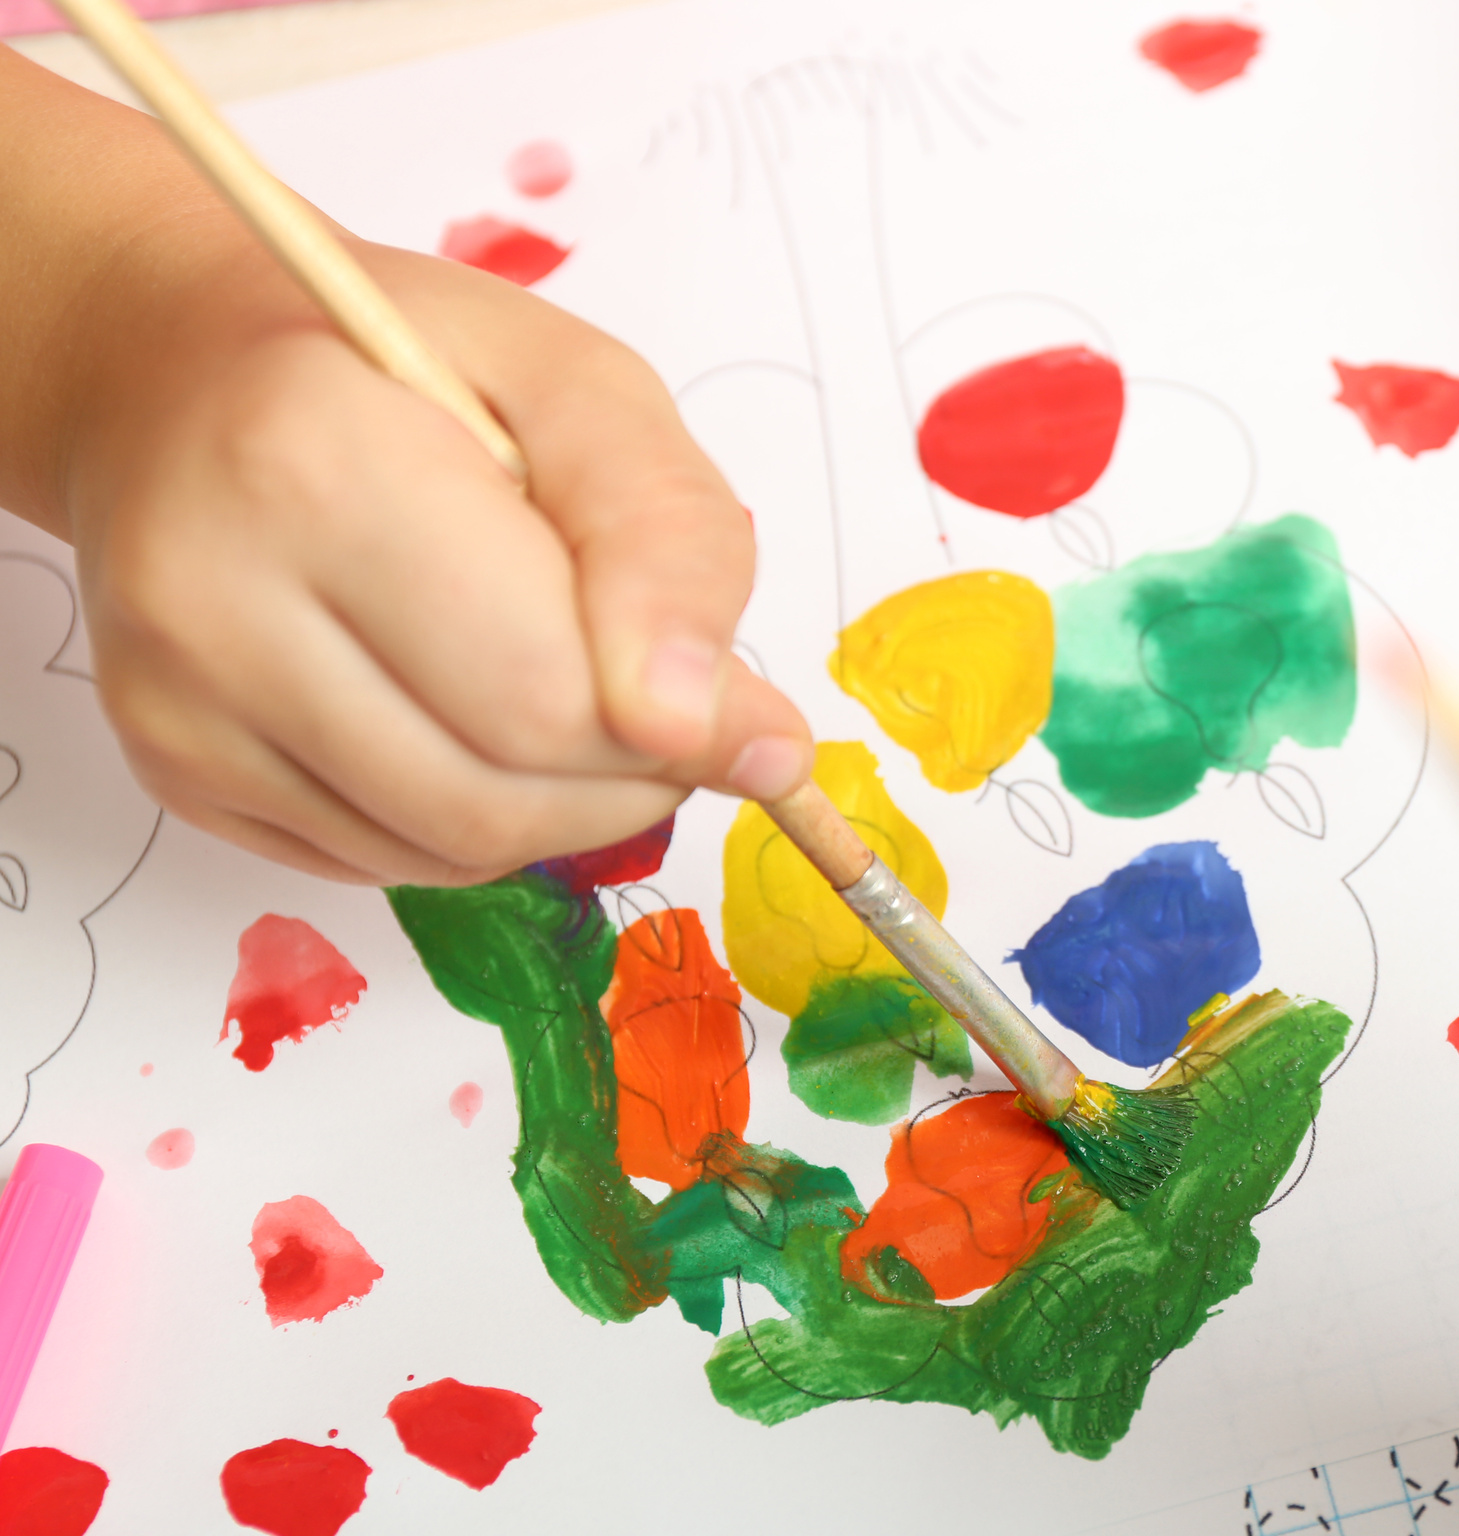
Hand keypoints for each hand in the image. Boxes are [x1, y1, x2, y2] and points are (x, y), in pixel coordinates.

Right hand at [57, 212, 813, 886]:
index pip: (543, 695)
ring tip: (578, 699)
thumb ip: (672, 543)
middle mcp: (208, 596)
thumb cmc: (399, 364)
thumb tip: (747, 740)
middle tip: (673, 711)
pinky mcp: (170, 769)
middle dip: (628, 779)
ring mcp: (172, 700)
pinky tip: (472, 717)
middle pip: (494, 798)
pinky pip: (381, 862)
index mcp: (311, 461)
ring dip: (561, 810)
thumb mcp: (581, 387)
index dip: (681, 731)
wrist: (178, 372)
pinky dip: (472, 820)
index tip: (751, 718)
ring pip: (444, 853)